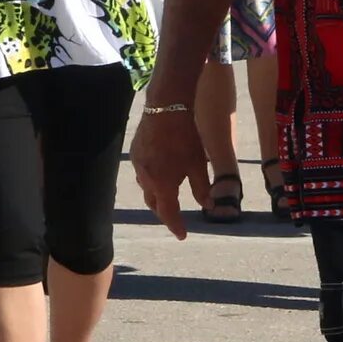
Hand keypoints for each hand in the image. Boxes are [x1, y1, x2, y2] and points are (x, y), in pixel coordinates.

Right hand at [131, 103, 214, 240]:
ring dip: (157, 196)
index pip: (168, 213)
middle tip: (176, 218)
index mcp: (162, 184)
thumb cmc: (186, 136)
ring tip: (169, 197)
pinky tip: (160, 175)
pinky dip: (151, 181)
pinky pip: (141, 174)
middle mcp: (145, 178)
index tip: (182, 235)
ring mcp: (137, 165)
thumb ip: (202, 188)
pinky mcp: (134, 153)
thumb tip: (208, 206)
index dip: (175, 225)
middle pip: (153, 203)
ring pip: (146, 188)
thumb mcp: (198, 164)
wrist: (166, 106)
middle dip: (164, 213)